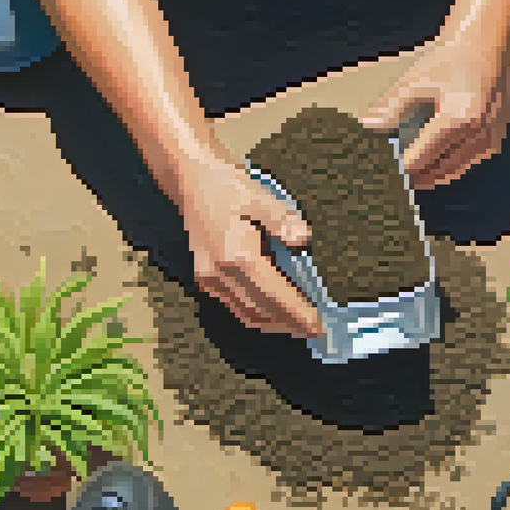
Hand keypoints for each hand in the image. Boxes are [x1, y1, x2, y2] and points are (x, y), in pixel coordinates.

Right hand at [175, 154, 323, 337]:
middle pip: (261, 311)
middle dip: (288, 324)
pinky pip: (233, 306)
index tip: (318, 326)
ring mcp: (208, 279)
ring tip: (298, 326)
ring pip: (246, 313)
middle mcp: (219, 274)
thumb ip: (282, 219)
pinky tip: (273, 312)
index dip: (298, 314)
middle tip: (314, 330)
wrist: (191, 179)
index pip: (274, 296)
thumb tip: (302, 238)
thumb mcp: (258, 196)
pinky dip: (256, 314)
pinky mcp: (204, 278)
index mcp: (236, 255)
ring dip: (273, 324)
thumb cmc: (226, 184)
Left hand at [360, 28, 509, 190]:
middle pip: (437, 171)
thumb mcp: (415, 80)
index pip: (420, 160)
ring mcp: (490, 138)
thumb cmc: (450, 58)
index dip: (399, 169)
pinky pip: (469, 162)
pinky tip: (435, 160)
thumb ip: (390, 106)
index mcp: (457, 120)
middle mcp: (477, 134)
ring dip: (432, 173)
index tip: (383, 171)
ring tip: (410, 173)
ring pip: (454, 171)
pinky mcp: (495, 138)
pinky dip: (450, 165)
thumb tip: (366, 124)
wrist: (484, 45)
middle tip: (393, 177)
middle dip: (415, 175)